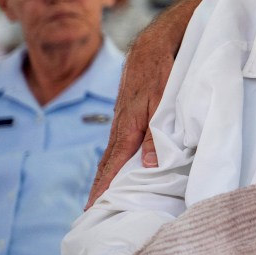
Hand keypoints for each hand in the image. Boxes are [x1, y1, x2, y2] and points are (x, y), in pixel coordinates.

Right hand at [85, 18, 177, 206]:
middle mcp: (121, 124)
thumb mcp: (164, 104)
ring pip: (113, 150)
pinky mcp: (127, 112)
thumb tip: (149, 165)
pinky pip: (119, 139)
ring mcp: (122, 117)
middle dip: (100, 184)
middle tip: (91, 209)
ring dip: (107, 172)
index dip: (105, 185)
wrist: (153, 46)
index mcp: (129, 125)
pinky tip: (117, 164)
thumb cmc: (162, 73)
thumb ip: (155, 134)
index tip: (94, 205)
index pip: (114, 163)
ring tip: (102, 193)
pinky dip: (115, 156)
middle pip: (108, 160)